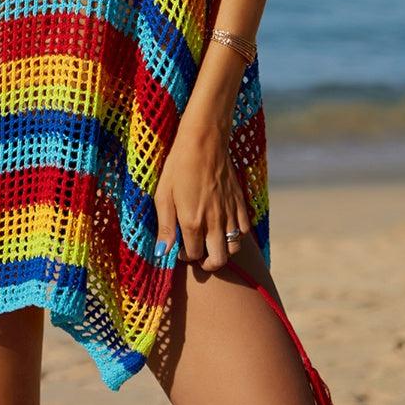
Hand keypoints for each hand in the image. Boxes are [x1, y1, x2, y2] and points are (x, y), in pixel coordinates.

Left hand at [153, 120, 250, 272]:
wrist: (204, 141)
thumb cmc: (178, 166)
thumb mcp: (163, 195)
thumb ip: (165, 227)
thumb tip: (161, 252)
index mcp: (192, 222)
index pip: (194, 256)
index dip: (185, 256)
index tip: (180, 248)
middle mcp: (214, 222)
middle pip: (218, 260)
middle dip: (208, 264)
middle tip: (199, 255)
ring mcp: (230, 213)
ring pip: (233, 248)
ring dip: (223, 250)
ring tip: (211, 241)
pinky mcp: (240, 202)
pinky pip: (243, 230)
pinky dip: (236, 235)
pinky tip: (224, 226)